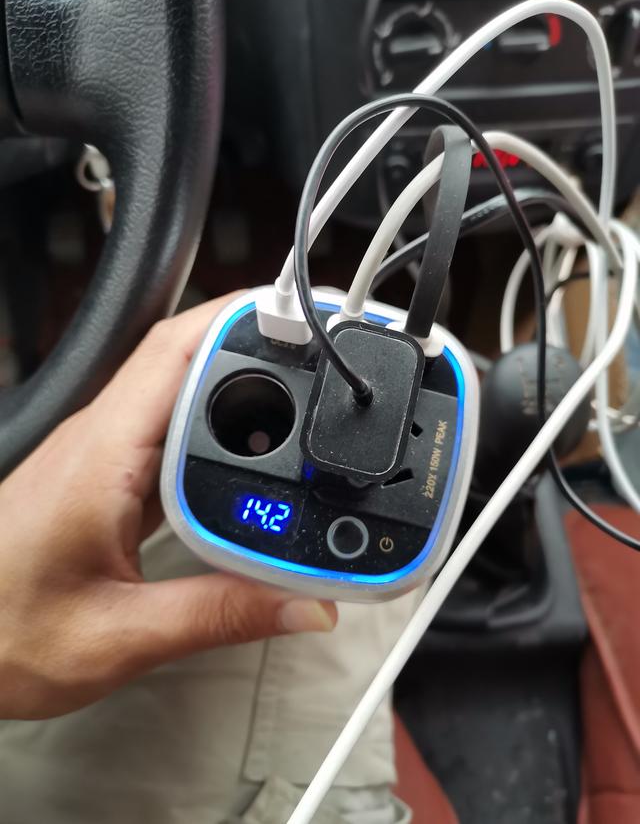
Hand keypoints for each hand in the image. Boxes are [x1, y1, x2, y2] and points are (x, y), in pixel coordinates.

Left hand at [0, 295, 336, 719]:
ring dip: (237, 378)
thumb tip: (303, 602)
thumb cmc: (2, 634)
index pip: (174, 352)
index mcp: (101, 456)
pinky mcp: (105, 473)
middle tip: (319, 347)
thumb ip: (218, 616)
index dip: (241, 321)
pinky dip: (216, 423)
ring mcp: (102, 452)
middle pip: (183, 354)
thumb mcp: (118, 637)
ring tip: (299, 391)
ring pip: (177, 387)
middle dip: (255, 338)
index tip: (302, 318)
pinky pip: (169, 426)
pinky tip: (248, 451)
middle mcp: (100, 439)